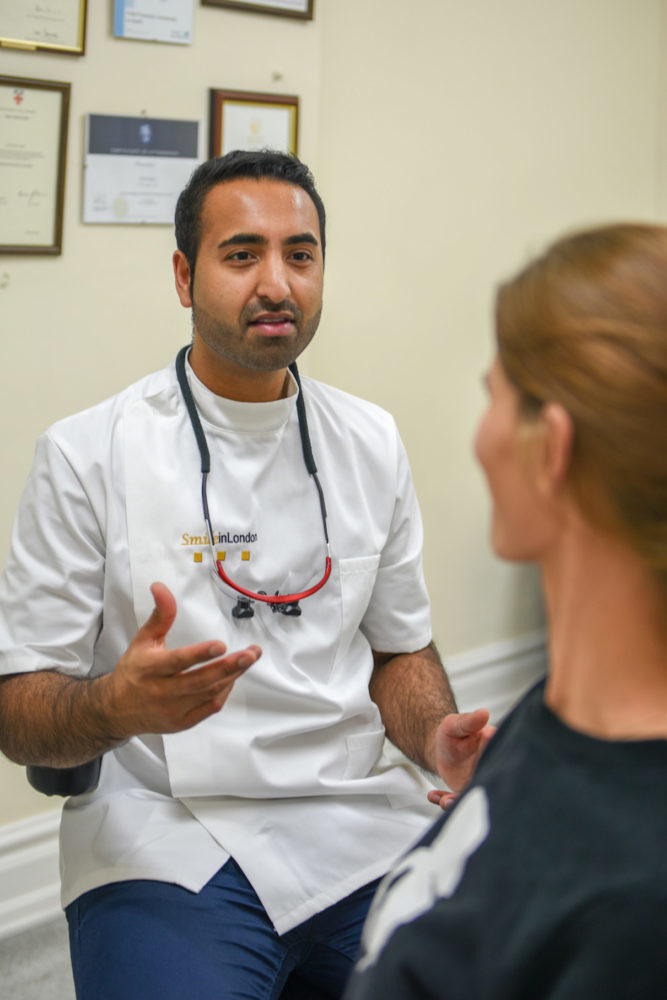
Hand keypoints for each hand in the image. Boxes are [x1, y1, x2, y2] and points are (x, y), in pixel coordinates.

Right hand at [105, 582, 260, 738]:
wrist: (117, 709)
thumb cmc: (134, 670)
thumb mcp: (143, 640)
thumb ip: (160, 615)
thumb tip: (161, 587)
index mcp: (151, 668)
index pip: (178, 662)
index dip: (200, 654)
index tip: (220, 645)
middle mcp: (162, 691)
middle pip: (200, 681)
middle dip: (228, 667)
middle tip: (250, 654)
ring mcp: (173, 710)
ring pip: (209, 694)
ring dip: (232, 676)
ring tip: (249, 659)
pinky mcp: (181, 722)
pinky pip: (210, 708)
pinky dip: (224, 692)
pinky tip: (233, 677)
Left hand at [432, 709, 494, 797]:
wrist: (441, 747)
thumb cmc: (452, 733)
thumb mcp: (455, 724)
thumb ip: (468, 721)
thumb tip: (484, 713)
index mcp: (495, 746)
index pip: (502, 759)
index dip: (494, 769)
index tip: (480, 774)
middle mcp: (492, 765)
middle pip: (491, 782)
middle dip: (477, 792)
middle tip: (459, 796)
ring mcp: (481, 781)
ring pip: (475, 796)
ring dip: (460, 801)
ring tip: (444, 802)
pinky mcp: (469, 792)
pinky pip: (460, 801)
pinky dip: (447, 801)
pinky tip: (433, 796)